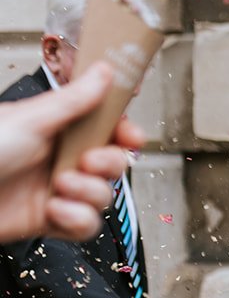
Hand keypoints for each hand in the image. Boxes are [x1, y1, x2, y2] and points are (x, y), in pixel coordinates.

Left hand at [0, 63, 144, 242]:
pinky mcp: (51, 220)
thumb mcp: (29, 121)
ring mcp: (57, 190)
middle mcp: (59, 158)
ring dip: (87, 193)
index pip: (105, 128)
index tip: (130, 136)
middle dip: (108, 164)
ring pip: (104, 196)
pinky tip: (54, 211)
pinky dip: (76, 220)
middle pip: (114, 163)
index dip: (125, 133)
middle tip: (86, 161)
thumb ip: (73, 101)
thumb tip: (104, 72)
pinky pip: (86, 226)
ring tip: (59, 188)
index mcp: (56, 129)